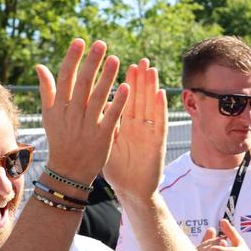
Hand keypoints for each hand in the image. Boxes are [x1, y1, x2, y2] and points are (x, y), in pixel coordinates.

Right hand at [35, 39, 127, 183]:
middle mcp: (72, 114)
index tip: (80, 41)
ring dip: (107, 78)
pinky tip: (127, 86)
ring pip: (98, 98)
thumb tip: (40, 65)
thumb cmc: (60, 140)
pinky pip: (112, 116)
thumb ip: (47, 90)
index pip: (65, 78)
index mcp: (59, 107)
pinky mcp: (102, 137)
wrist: (68, 171)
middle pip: (82, 84)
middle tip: (101, 44)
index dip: (72, 58)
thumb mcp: (49, 115)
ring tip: (115, 59)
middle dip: (91, 63)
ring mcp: (88, 126)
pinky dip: (119, 102)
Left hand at [102, 59, 167, 205]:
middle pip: (140, 98)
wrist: (132, 191)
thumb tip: (90, 105)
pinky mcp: (157, 143)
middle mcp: (138, 126)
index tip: (122, 63)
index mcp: (125, 125)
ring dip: (151, 88)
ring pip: (151, 106)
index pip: (125, 99)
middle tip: (140, 60)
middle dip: (140, 79)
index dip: (125, 82)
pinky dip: (160, 108)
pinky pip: (159, 123)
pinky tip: (160, 94)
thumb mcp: (107, 143)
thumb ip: (101, 124)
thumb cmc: (119, 170)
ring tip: (150, 69)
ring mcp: (149, 133)